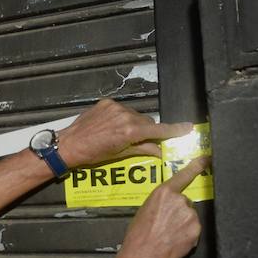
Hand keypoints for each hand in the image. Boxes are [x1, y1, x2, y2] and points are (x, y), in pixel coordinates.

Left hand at [55, 99, 193, 168]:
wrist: (69, 144)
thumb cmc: (93, 155)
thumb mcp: (120, 155)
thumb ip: (142, 149)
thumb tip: (160, 150)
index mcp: (130, 131)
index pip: (158, 130)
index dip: (175, 130)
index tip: (188, 128)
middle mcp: (125, 116)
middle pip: (147, 122)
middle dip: (148, 131)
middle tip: (144, 141)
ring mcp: (115, 107)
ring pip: (135, 115)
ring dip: (135, 124)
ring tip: (123, 135)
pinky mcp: (106, 102)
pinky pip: (122, 109)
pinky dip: (123, 117)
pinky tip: (113, 126)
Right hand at [120, 156, 207, 257]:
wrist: (144, 254)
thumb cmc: (139, 234)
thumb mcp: (145, 209)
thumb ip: (161, 202)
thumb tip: (168, 205)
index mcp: (164, 193)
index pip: (184, 175)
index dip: (197, 165)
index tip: (207, 159)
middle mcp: (180, 200)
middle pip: (185, 202)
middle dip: (178, 212)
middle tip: (165, 224)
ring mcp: (190, 215)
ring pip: (190, 217)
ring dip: (183, 224)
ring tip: (168, 234)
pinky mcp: (196, 229)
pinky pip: (193, 230)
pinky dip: (187, 235)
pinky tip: (175, 240)